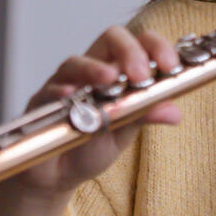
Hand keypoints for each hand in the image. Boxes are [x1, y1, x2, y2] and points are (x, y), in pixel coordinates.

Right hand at [12, 25, 182, 195]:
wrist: (58, 175)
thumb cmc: (92, 145)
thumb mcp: (126, 130)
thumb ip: (146, 115)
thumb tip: (174, 112)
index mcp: (120, 72)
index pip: (140, 43)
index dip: (156, 47)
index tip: (170, 65)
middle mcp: (93, 71)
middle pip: (111, 39)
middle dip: (129, 51)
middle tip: (141, 75)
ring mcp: (65, 84)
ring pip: (76, 62)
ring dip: (94, 68)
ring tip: (110, 78)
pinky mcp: (42, 103)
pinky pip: (48, 91)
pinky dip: (60, 91)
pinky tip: (71, 97)